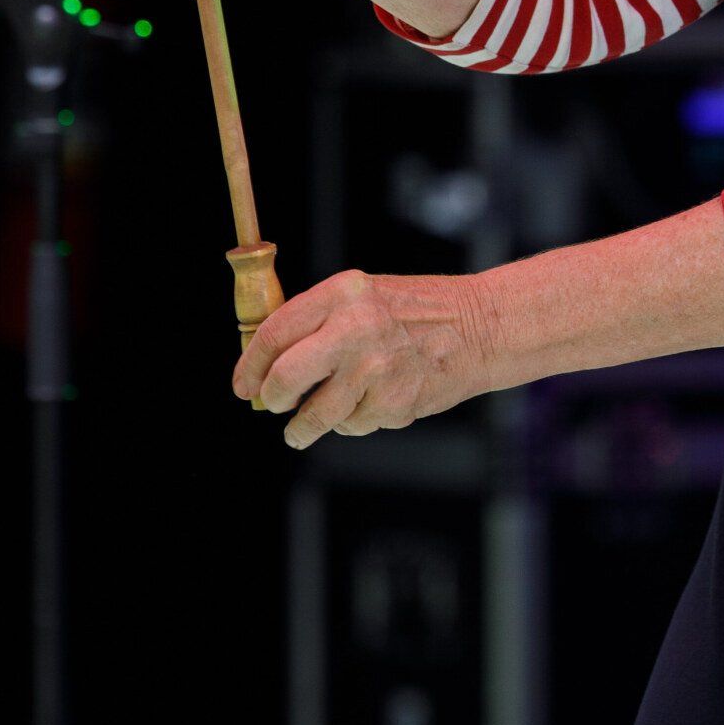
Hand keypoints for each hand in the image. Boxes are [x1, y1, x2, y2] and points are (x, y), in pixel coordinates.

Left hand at [234, 268, 494, 445]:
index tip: (244, 384)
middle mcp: (355, 330)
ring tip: (300, 430)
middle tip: (273, 404)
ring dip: (302, 428)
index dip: (250, 364)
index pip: (274, 332)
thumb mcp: (364, 294)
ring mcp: (375, 370)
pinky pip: (354, 426)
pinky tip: (370, 403)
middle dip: (271, 399)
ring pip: (316, 415)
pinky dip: (353, 422)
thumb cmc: (418, 311)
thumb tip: (267, 365)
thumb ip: (318, 320)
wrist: (479, 327)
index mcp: (341, 295)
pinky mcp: (394, 403)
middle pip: (285, 378)